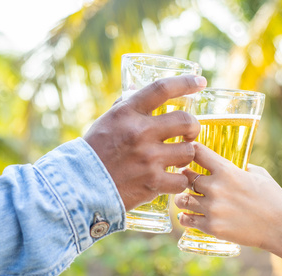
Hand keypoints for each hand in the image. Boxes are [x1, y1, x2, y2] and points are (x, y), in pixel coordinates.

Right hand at [84, 75, 206, 210]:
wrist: (81, 186)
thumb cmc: (94, 151)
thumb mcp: (106, 122)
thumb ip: (124, 105)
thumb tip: (135, 87)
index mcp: (127, 113)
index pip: (162, 89)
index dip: (185, 83)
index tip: (200, 83)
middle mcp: (140, 132)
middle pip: (186, 121)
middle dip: (193, 126)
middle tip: (189, 133)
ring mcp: (148, 159)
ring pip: (189, 151)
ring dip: (186, 154)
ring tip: (178, 158)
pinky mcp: (152, 183)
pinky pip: (181, 179)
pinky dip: (179, 180)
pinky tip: (172, 179)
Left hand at [175, 142, 281, 250]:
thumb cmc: (273, 198)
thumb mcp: (258, 174)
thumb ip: (239, 167)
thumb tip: (228, 163)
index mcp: (227, 170)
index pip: (196, 151)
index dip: (188, 151)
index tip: (186, 155)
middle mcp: (216, 187)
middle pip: (184, 176)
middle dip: (183, 177)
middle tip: (185, 180)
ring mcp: (213, 208)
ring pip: (181, 199)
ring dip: (181, 199)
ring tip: (185, 199)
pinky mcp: (212, 227)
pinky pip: (187, 219)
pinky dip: (185, 217)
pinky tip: (187, 216)